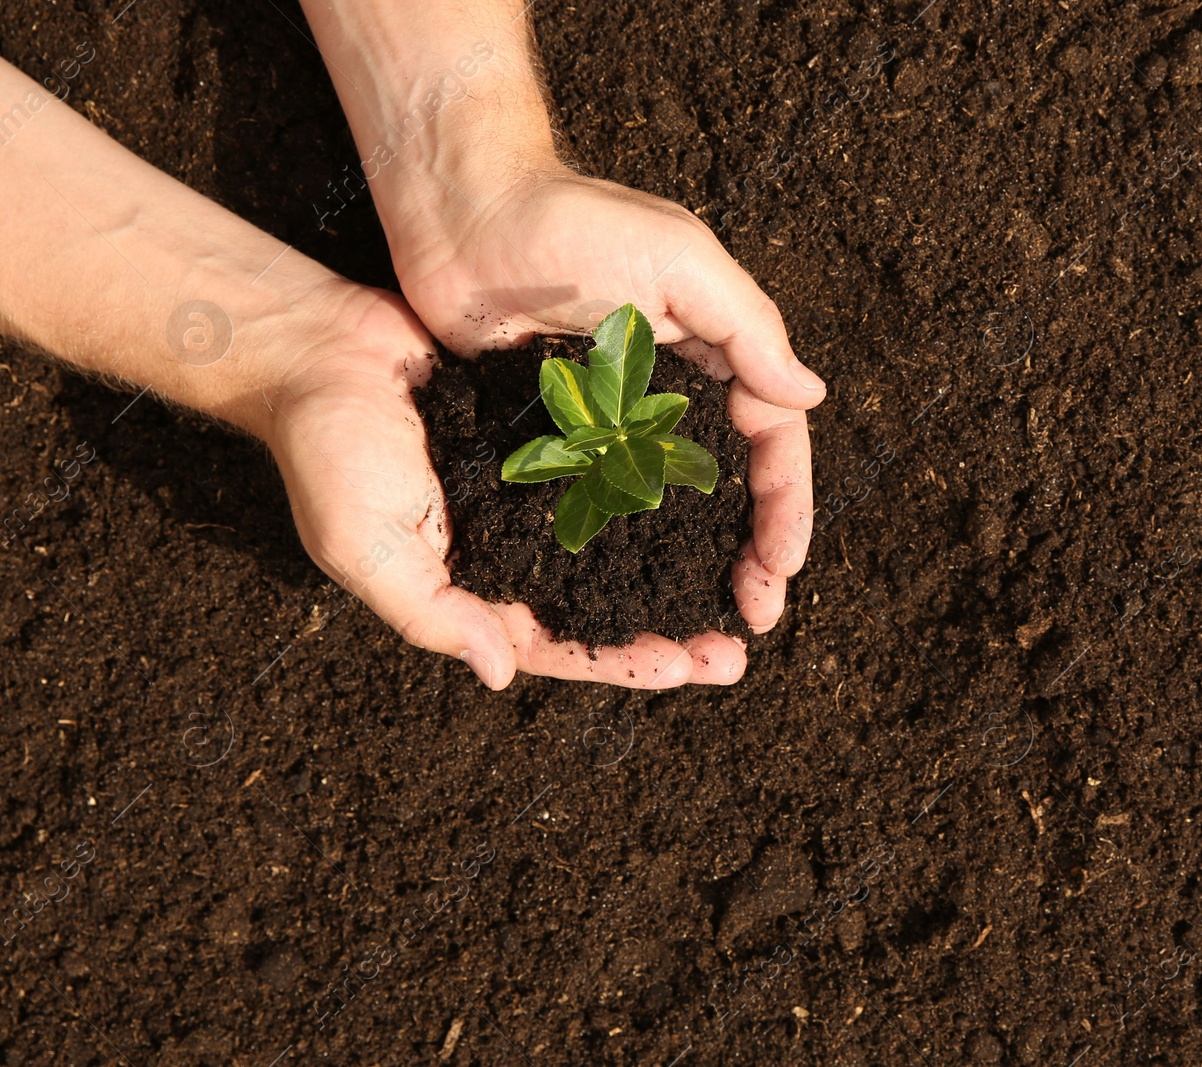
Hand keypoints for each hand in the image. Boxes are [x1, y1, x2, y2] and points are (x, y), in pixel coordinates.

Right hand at [267, 286, 750, 688]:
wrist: (317, 348)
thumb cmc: (327, 450)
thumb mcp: (366, 544)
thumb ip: (431, 612)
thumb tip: (502, 672)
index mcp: (474, 588)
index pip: (562, 645)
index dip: (625, 663)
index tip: (689, 667)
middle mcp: (513, 550)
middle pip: (606, 605)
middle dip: (669, 631)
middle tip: (735, 647)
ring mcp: (534, 495)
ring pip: (620, 544)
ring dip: (676, 563)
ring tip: (740, 578)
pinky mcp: (548, 439)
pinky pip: (612, 472)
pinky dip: (655, 487)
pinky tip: (707, 493)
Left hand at [387, 165, 821, 635]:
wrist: (460, 214)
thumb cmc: (572, 219)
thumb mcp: (677, 258)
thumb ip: (746, 328)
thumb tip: (810, 397)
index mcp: (713, 357)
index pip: (771, 442)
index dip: (784, 506)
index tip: (782, 567)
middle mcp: (669, 398)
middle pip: (726, 492)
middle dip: (749, 556)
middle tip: (752, 620)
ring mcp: (611, 424)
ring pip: (666, 514)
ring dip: (689, 571)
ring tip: (699, 630)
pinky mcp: (554, 439)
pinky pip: (596, 506)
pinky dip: (618, 555)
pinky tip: (622, 600)